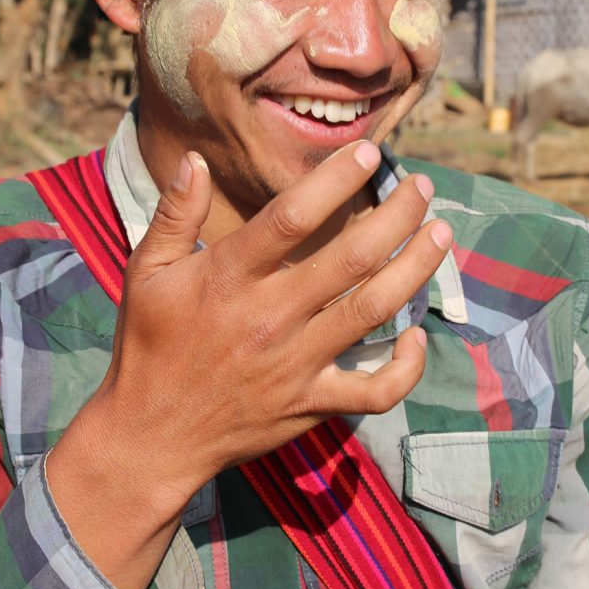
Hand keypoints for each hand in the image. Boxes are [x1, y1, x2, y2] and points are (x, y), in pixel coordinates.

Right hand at [101, 139, 450, 487]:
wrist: (150, 436)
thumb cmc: (149, 346)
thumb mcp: (147, 272)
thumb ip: (175, 214)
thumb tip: (194, 159)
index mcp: (228, 278)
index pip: (292, 216)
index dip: (336, 180)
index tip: (368, 153)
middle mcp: (269, 317)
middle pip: (352, 257)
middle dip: (397, 215)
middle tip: (420, 187)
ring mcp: (295, 364)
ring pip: (373, 310)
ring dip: (416, 269)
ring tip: (441, 234)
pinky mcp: (311, 405)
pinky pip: (375, 390)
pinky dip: (406, 367)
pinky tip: (418, 335)